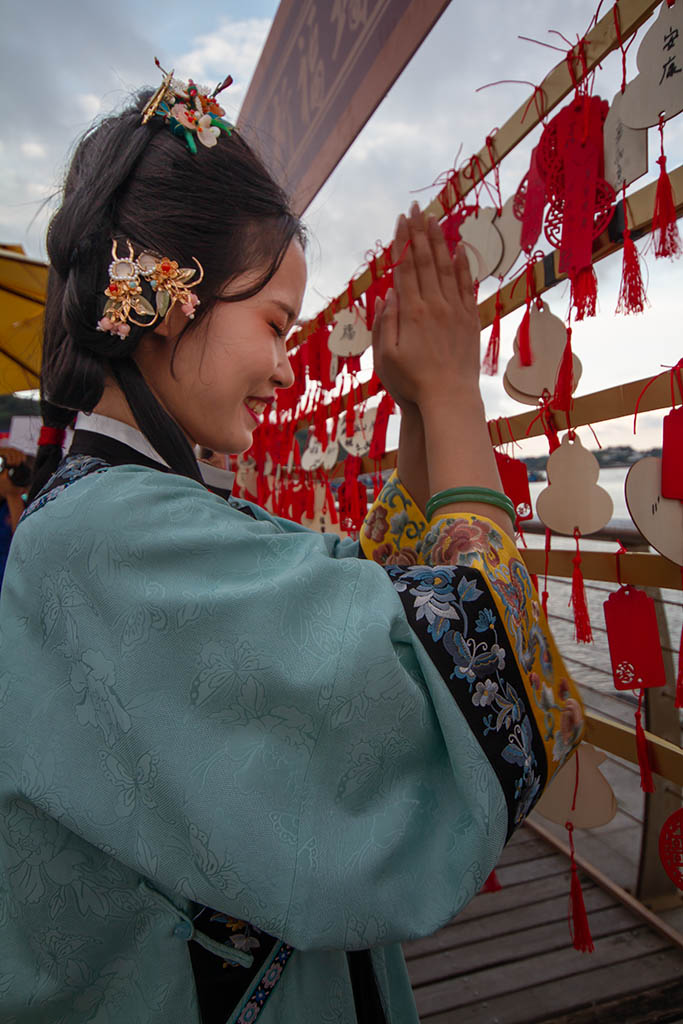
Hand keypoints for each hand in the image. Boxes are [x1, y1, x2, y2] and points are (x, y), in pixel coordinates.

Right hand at [371, 202, 480, 412]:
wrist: (450, 398)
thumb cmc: (412, 383)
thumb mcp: (386, 357)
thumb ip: (386, 323)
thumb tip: (387, 293)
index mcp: (412, 312)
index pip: (406, 268)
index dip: (403, 242)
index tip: (401, 221)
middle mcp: (435, 306)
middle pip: (426, 261)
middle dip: (420, 232)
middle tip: (416, 208)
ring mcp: (455, 311)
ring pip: (446, 268)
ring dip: (439, 241)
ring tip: (434, 219)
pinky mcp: (469, 320)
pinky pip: (466, 286)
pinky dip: (462, 265)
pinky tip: (460, 249)